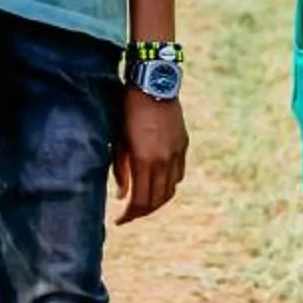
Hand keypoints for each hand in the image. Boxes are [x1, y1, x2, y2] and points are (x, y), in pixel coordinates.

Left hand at [113, 86, 187, 223]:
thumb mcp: (118, 139)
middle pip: (157, 200)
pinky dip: (168, 185)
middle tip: (129, 215)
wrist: (153, 82)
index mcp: (145, 160)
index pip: (140, 200)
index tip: (120, 220)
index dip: (130, 214)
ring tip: (143, 204)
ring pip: (170, 190)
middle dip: (142, 212)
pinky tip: (157, 184)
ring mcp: (177, 153)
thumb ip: (120, 169)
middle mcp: (164, 161)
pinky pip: (178, 174)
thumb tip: (122, 196)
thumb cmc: (127, 109)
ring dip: (157, 202)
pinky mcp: (183, 145)